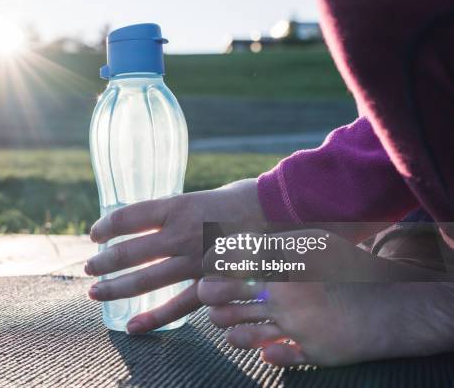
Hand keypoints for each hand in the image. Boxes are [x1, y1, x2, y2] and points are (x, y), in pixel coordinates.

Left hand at [85, 178, 266, 331]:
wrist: (279, 212)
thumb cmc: (238, 200)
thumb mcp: (200, 197)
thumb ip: (173, 213)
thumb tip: (146, 222)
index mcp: (179, 206)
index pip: (129, 216)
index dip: (107, 226)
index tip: (95, 234)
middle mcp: (183, 234)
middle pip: (130, 251)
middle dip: (104, 262)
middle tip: (89, 268)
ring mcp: (196, 261)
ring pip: (146, 280)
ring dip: (116, 288)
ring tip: (95, 293)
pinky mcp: (211, 283)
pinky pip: (178, 306)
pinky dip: (154, 318)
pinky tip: (132, 326)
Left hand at [198, 230, 453, 365]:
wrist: (391, 303)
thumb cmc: (347, 268)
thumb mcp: (311, 243)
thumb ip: (273, 244)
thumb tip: (233, 248)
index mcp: (280, 262)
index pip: (223, 264)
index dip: (209, 269)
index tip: (209, 271)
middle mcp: (282, 292)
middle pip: (219, 298)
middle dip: (210, 297)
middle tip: (212, 296)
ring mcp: (294, 324)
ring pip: (236, 332)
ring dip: (229, 327)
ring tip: (233, 321)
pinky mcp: (310, 350)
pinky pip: (270, 355)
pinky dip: (263, 351)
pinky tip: (267, 344)